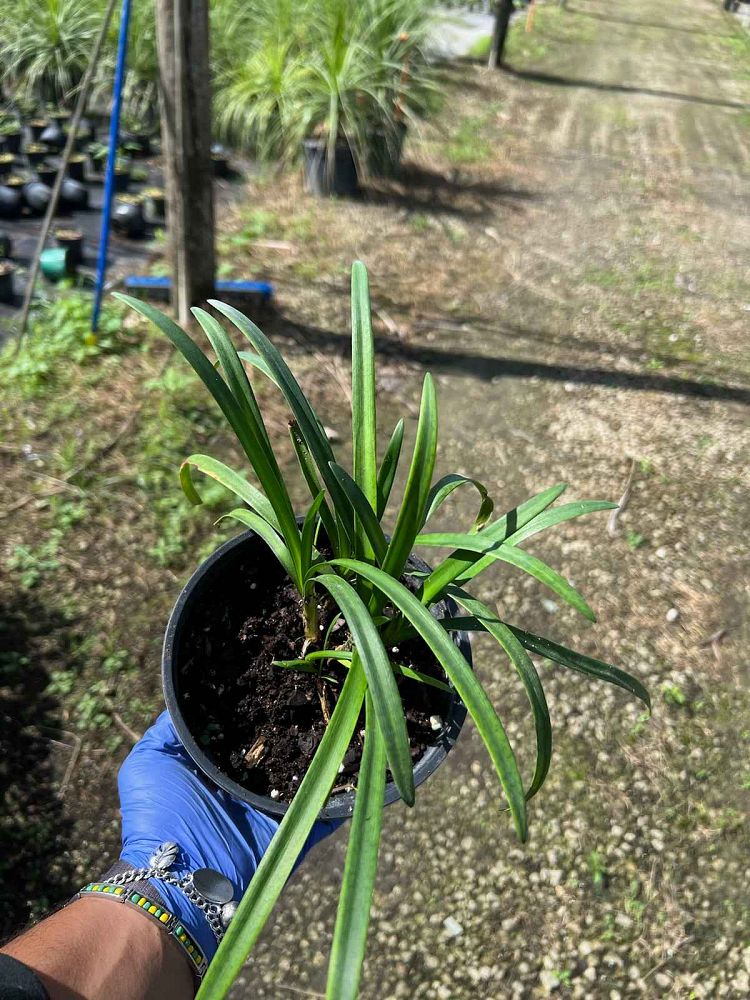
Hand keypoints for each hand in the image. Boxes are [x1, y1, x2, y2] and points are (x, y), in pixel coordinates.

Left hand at [118, 711, 339, 962]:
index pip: (248, 728)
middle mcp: (249, 783)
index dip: (260, 704)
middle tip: (321, 691)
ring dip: (327, 750)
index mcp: (219, 765)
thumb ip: (169, 727)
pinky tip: (360, 763)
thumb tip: (187, 694)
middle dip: (299, 723)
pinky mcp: (294, 828)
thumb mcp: (150, 759)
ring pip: (309, 772)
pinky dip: (345, 791)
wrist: (180, 878)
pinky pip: (327, 807)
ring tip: (348, 716)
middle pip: (282, 745)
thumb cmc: (158, 816)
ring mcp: (274, 806)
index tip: (279, 674)